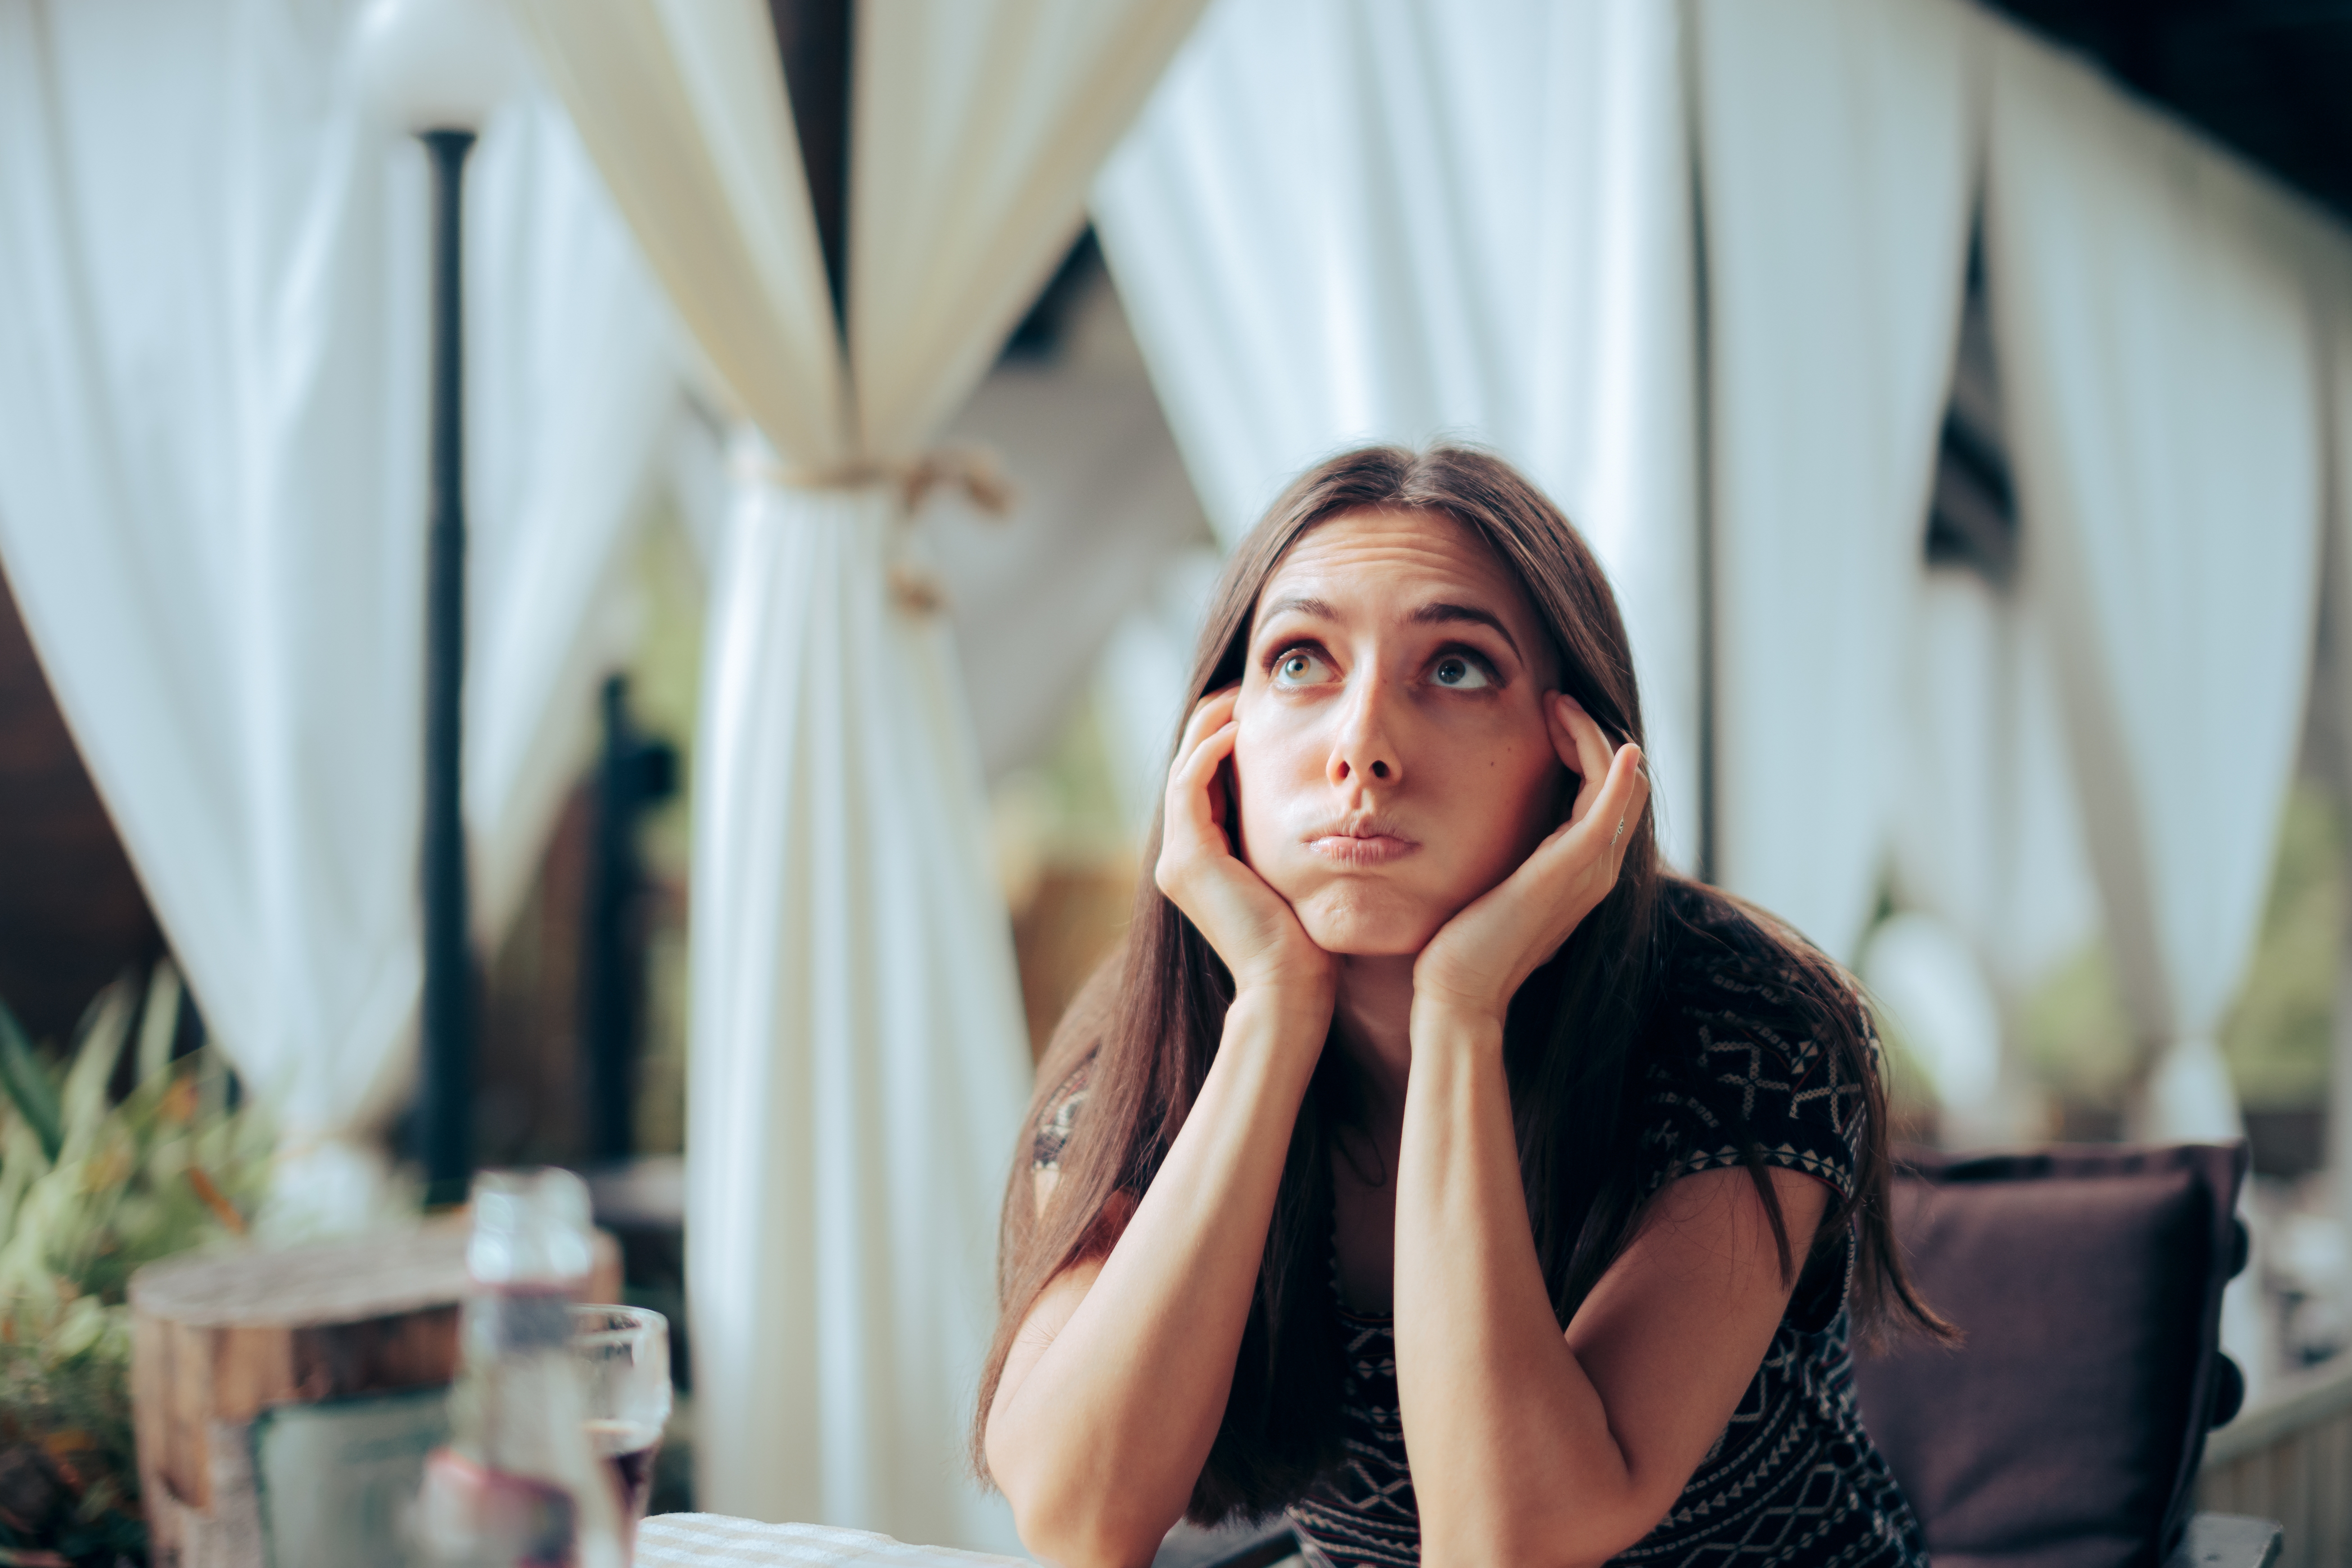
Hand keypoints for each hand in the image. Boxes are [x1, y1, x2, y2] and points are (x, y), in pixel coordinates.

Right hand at [1154, 688, 1336, 1017]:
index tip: (1250, 712)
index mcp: (1199, 862)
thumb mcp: (1291, 877)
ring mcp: (1177, 860)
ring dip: (1208, 729)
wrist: (1290, 987)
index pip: (1202, 785)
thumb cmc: (1303, 943)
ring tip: (1238, 699)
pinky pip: (1190, 786)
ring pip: (1183, 771)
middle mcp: (1178, 859)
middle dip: (1209, 726)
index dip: (1219, 742)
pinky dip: (1209, 752)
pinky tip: (1236, 730)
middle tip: (1239, 692)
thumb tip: (1313, 809)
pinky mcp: (1188, 859)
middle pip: (1186, 770)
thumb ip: (1284, 844)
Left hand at [1411, 694, 1648, 1031]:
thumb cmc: (1464, 942)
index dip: (1585, 746)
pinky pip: (1611, 807)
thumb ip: (1514, 855)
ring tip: (1557, 704)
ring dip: (1593, 735)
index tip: (1547, 716)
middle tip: (1554, 701)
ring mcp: (1591, 869)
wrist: (1457, 991)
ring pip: (1620, 782)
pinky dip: (1615, 771)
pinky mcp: (1574, 868)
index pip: (1608, 791)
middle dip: (1593, 733)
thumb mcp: (1497, 883)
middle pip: (1624, 780)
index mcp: (1581, 868)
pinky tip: (1617, 744)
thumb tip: (1499, 824)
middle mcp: (1598, 868)